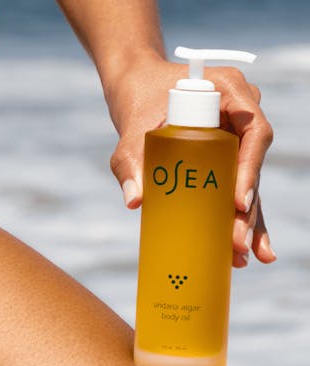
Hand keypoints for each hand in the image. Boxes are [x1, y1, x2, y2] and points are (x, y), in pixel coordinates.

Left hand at [106, 56, 275, 266]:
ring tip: (244, 258)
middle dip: (247, 210)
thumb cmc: (137, 101)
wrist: (136, 90)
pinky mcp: (224, 158)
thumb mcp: (131, 130)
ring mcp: (235, 138)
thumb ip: (129, 160)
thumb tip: (135, 201)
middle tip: (237, 244)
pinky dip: (235, 219)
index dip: (251, 170)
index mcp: (230, 92)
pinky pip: (233, 188)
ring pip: (246, 183)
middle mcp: (240, 114)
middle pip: (252, 167)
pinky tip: (240, 252)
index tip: (238, 203)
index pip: (254, 132)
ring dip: (247, 222)